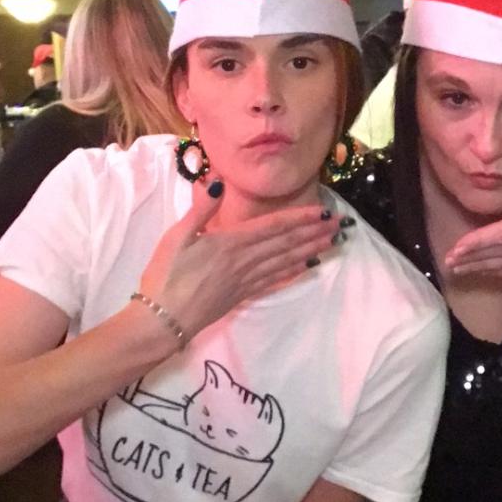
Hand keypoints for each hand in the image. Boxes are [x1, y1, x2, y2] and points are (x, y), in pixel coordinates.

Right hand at [137, 174, 344, 339]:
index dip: (300, 217)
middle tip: (340, 223)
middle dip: (314, 231)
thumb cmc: (165, 275)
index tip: (322, 210)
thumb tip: (217, 180)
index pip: (273, 226)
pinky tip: (307, 267)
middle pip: (286, 243)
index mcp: (231, 242)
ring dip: (310, 249)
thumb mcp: (177, 236)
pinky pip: (274, 281)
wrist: (161, 321)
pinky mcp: (242, 295)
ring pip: (285, 261)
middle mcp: (245, 261)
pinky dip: (293, 272)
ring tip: (332, 241)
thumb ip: (201, 208)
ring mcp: (246, 280)